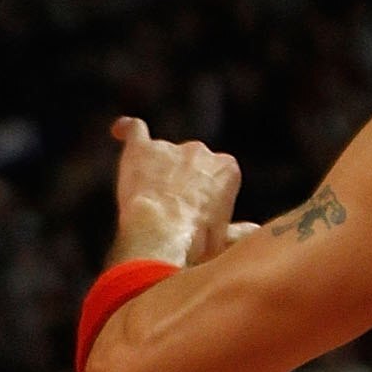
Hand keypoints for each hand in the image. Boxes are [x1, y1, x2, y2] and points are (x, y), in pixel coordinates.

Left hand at [110, 115, 242, 265]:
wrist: (163, 233)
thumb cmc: (195, 242)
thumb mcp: (224, 239)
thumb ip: (237, 230)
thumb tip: (252, 232)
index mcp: (227, 168)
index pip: (215, 177)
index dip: (202, 198)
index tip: (195, 217)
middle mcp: (201, 151)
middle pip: (189, 164)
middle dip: (180, 184)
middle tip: (170, 214)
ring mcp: (170, 148)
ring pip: (162, 155)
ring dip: (155, 172)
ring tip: (146, 201)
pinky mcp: (141, 149)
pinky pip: (134, 131)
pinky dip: (126, 130)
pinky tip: (119, 130)